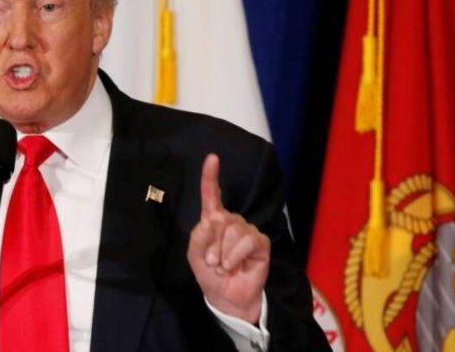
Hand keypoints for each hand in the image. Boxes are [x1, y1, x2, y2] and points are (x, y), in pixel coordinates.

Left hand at [186, 154, 269, 323]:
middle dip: (211, 244)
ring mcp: (247, 229)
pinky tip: (235, 265)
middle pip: (219, 219)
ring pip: (232, 230)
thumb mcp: (194, 256)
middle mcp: (231, 220)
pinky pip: (246, 241)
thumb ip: (198, 236)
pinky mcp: (260, 241)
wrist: (227, 296)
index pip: (212, 196)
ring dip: (223, 253)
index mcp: (213, 220)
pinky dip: (235, 255)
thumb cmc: (210, 274)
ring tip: (224, 265)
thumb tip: (213, 219)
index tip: (212, 157)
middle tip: (213, 261)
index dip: (210, 176)